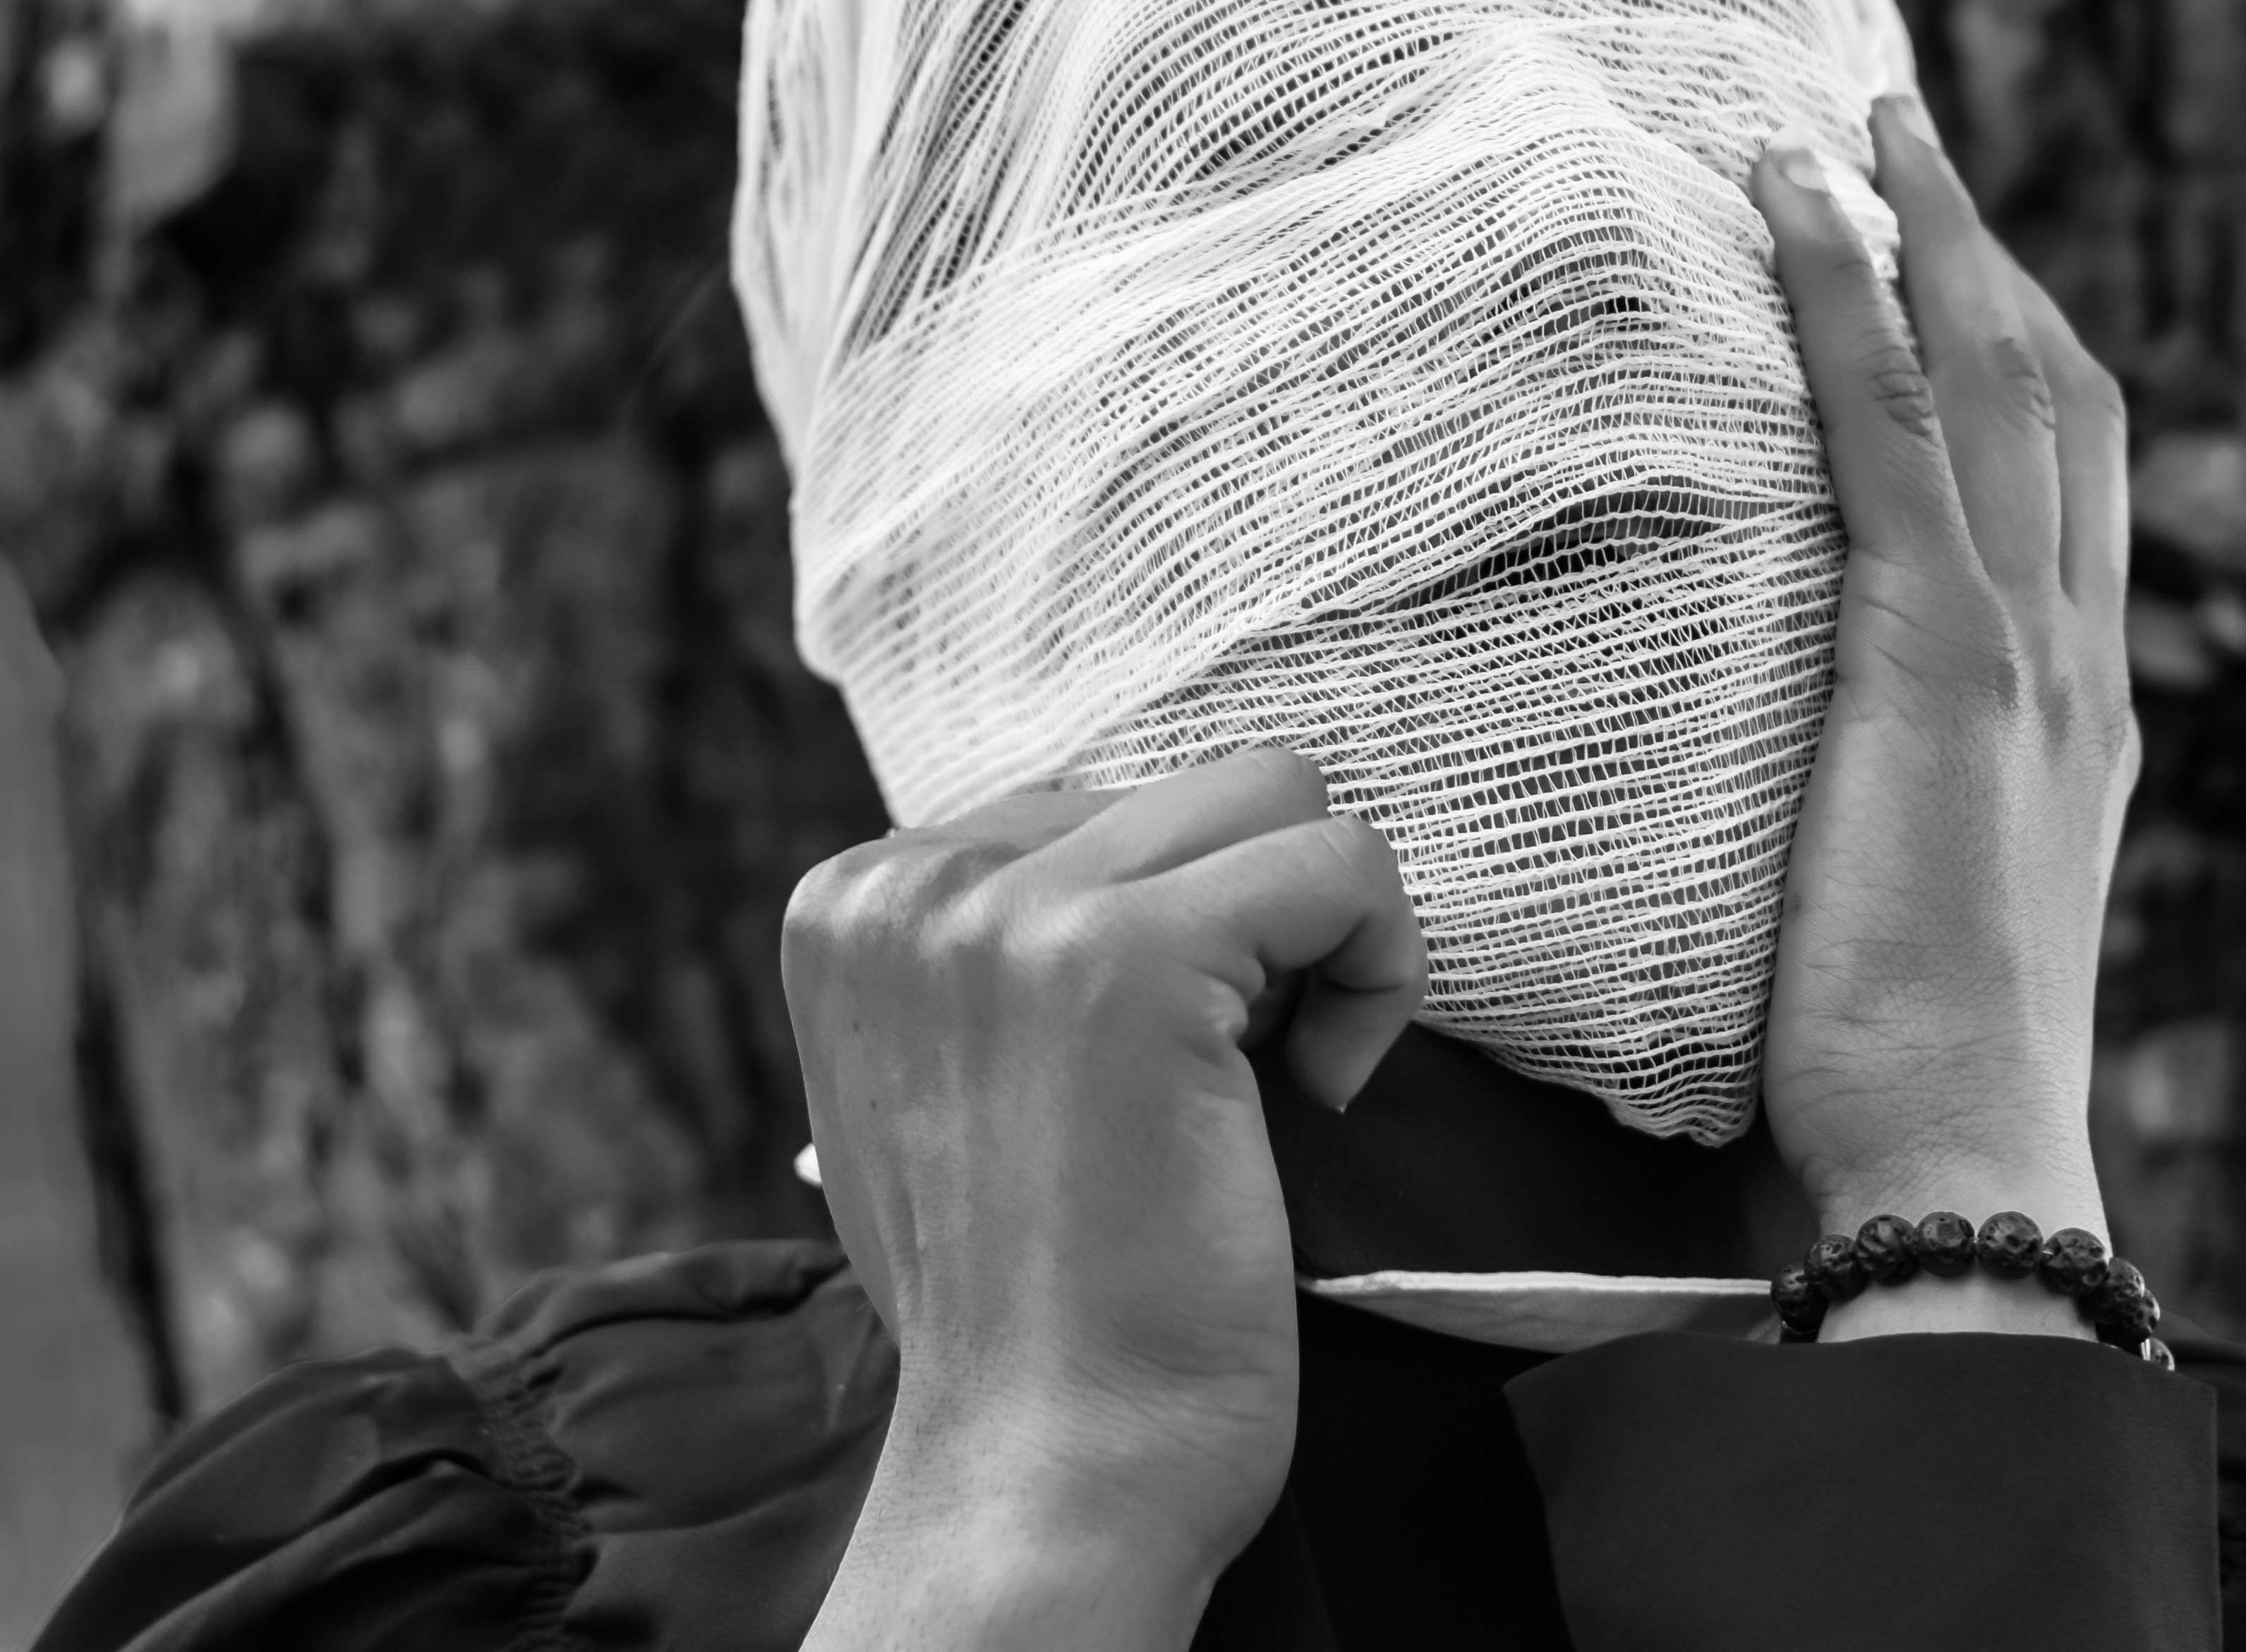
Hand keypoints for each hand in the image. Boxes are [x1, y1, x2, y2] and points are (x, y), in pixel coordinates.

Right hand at [787, 748, 1421, 1648]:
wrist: (1052, 1468)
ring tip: (1282, 1072)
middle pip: (1189, 787)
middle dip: (1249, 918)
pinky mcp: (1132, 955)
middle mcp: (907, 883)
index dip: (1177, 925)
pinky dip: (1380, 966)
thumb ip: (1005, 943)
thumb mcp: (959, 1073)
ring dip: (1319, 927)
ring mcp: (1009, 912)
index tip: (1167, 1068)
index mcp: (856, 898)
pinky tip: (1328, 1091)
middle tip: (1235, 1079)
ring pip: (1276, 791)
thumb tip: (1139, 834)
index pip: (1099, 804)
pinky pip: (1340, 859)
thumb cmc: (1040, 1296)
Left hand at [1753, 93, 2137, 1340]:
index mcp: (2078, 709)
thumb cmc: (1903, 1077)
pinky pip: (1887, 426)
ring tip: (1851, 127)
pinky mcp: (1939, 658)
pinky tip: (1794, 203)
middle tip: (1901, 139)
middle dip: (1982, 250)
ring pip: (1990, 375)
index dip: (2014, 346)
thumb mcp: (1920, 905)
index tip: (1948, 261)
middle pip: (2052, 390)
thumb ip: (1901, 809)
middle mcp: (2075, 653)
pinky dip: (1847, 297)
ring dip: (1922, 232)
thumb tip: (1814, 772)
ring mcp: (2022, 645)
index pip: (2065, 478)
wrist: (1958, 1172)